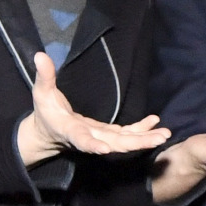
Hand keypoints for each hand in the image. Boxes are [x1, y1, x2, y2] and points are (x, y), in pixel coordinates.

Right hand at [18, 52, 169, 163]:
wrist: (48, 133)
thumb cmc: (44, 112)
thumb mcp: (41, 93)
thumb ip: (44, 76)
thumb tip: (40, 55)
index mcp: (70, 130)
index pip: (81, 139)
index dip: (91, 144)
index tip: (104, 149)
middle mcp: (89, 137)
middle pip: (114, 144)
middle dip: (136, 142)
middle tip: (158, 140)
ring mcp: (100, 137)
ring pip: (124, 141)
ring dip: (145, 138)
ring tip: (164, 134)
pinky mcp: (107, 134)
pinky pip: (126, 134)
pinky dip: (141, 130)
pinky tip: (155, 123)